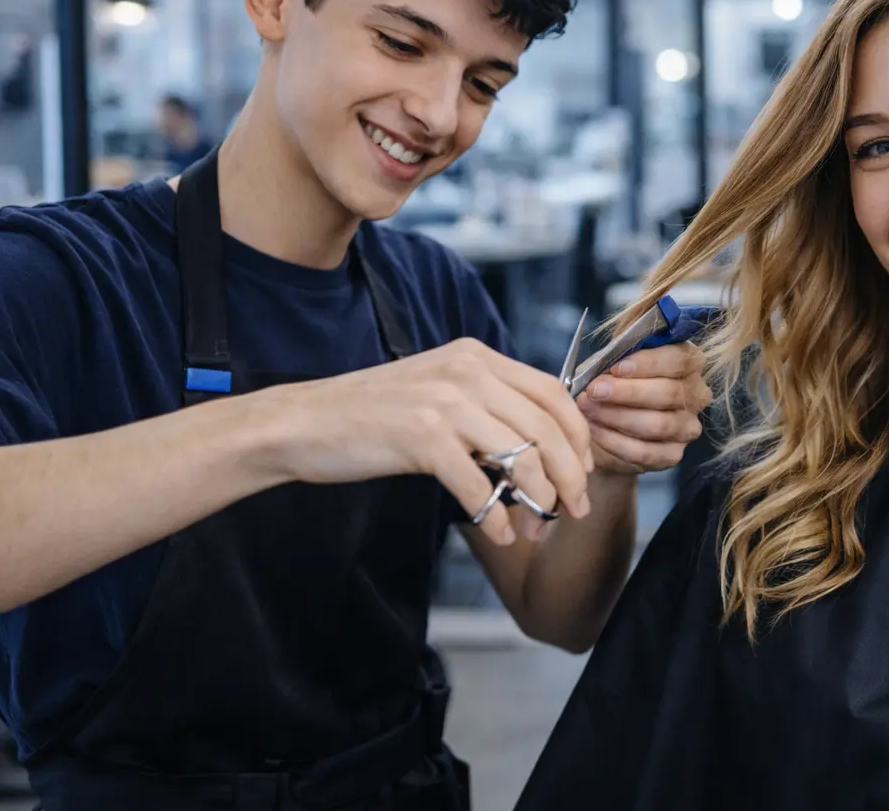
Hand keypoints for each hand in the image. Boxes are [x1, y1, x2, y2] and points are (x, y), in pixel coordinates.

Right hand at [272, 339, 592, 546]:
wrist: (304, 423)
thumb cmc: (371, 415)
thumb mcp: (437, 390)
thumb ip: (484, 404)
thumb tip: (538, 447)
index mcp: (475, 356)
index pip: (553, 392)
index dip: (579, 435)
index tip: (584, 469)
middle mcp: (467, 370)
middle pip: (548, 426)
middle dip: (571, 474)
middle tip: (575, 509)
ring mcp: (445, 401)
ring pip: (523, 455)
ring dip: (539, 500)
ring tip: (537, 527)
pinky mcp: (423, 437)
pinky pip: (480, 485)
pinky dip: (497, 517)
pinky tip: (501, 534)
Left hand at [576, 343, 712, 475]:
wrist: (608, 429)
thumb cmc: (615, 384)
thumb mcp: (612, 362)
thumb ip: (615, 357)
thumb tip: (607, 364)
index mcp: (688, 363)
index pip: (679, 359)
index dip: (648, 363)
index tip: (617, 368)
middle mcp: (696, 394)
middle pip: (669, 393)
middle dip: (628, 392)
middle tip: (594, 391)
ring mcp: (687, 427)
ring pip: (658, 424)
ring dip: (618, 417)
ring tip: (589, 409)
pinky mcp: (673, 454)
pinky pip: (646, 452)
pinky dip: (616, 442)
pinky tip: (594, 431)